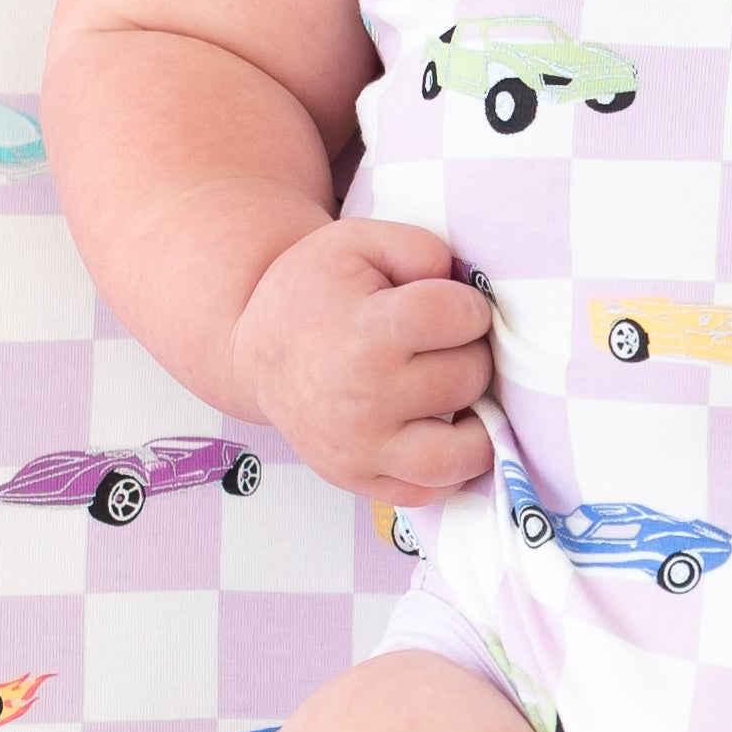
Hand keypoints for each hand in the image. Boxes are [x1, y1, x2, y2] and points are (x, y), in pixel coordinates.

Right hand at [229, 215, 494, 503]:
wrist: (255, 353)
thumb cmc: (317, 292)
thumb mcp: (357, 242)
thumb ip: (418, 247)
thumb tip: (460, 283)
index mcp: (365, 332)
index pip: (458, 318)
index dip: (469, 306)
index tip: (452, 307)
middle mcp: (364, 398)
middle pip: (467, 377)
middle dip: (470, 354)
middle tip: (443, 346)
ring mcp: (361, 448)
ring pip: (464, 451)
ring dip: (476, 420)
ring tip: (457, 395)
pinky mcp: (359, 480)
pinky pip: (435, 490)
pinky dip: (452, 465)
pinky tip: (442, 430)